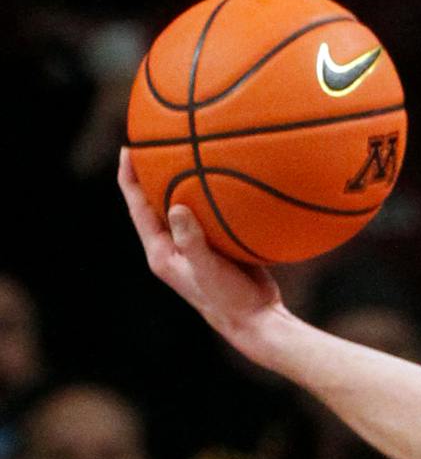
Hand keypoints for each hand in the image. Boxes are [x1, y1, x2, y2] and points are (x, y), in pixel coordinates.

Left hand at [118, 152, 287, 360]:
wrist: (255, 318)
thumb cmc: (227, 299)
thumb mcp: (207, 269)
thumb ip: (191, 240)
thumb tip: (175, 206)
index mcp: (161, 253)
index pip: (138, 209)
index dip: (129, 179)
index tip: (128, 150)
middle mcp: (173, 246)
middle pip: (154, 202)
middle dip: (151, 171)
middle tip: (153, 140)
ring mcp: (195, 246)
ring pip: (182, 205)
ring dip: (182, 179)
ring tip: (188, 148)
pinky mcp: (217, 246)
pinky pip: (210, 213)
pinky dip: (214, 193)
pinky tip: (231, 176)